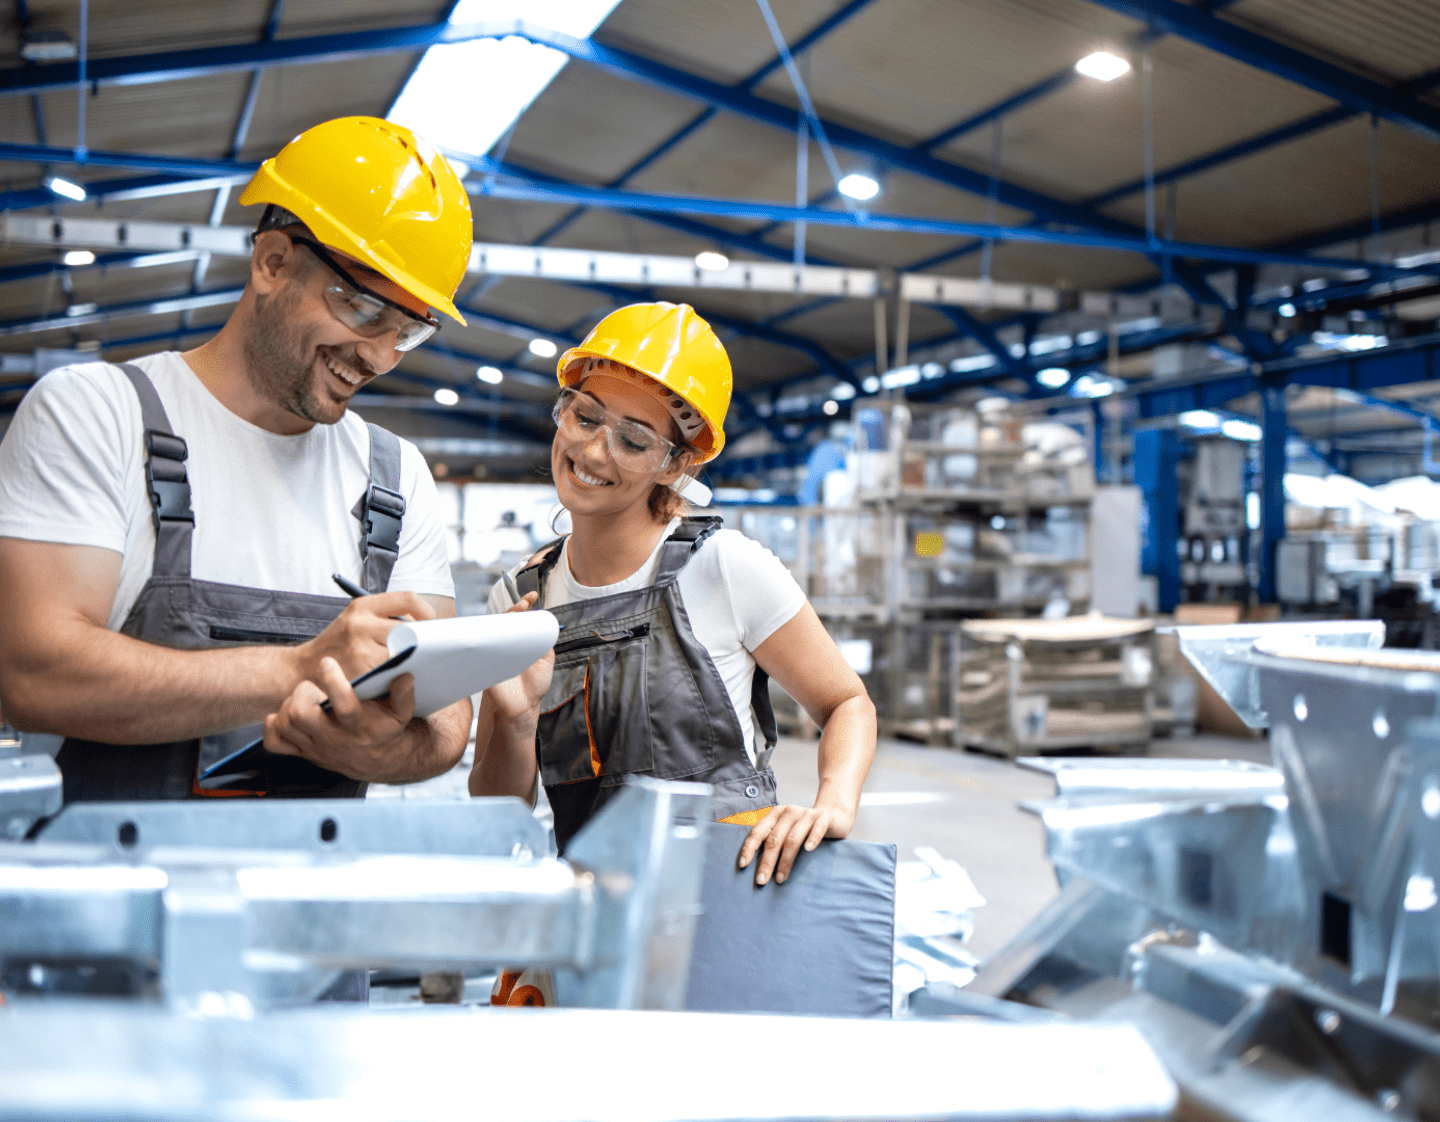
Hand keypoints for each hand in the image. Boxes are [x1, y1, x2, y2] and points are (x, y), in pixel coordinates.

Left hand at [264, 656, 416, 781]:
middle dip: (302, 693)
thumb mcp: (402, 714)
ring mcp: (314, 747)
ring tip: (303, 699)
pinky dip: (274, 725)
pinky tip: (287, 715)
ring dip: (289, 706)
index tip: (328, 663)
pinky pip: (274, 742)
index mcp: (358, 726)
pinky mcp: (303, 752)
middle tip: (312, 687)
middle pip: (301, 715)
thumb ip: (404, 695)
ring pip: (286, 724)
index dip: (333, 681)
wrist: (378, 761)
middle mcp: (333, 738)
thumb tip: (405, 676)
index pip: (343, 706)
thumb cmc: (386, 731)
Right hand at [295, 591, 435, 682]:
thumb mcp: (356, 620)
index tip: (432, 625)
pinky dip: (398, 677)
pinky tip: (398, 679)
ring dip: (410, 662)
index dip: (427, 612)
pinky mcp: (358, 673)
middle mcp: (360, 624)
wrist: (302, 669)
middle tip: (429, 651)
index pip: (408, 599)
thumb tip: (426, 628)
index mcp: (363, 606)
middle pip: (408, 631)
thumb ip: (386, 619)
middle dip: (419, 642)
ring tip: (413, 665)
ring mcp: (358, 650)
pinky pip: (390, 675)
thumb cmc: (338, 645)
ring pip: (401, 655)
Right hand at [485, 591, 553, 722]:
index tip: (532, 597)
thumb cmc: (533, 686)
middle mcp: (507, 644)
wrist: (523, 707)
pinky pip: (484, 644)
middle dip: (514, 608)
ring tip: (516, 614)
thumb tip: (545, 623)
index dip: (524, 605)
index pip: (520, 618)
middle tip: (524, 604)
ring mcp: (495, 652)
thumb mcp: (546, 658)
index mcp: (521, 642)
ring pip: (494, 627)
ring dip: (504, 619)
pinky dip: (489, 635)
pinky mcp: (485, 662)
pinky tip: (499, 629)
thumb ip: (545, 641)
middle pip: (505, 619)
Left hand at [737, 802, 856, 885]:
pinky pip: (817, 829)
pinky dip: (812, 839)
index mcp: (775, 815)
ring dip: (785, 860)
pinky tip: (808, 850)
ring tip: (780, 879)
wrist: (834, 815)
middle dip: (766, 861)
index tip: (743, 865)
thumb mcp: (786, 831)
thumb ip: (774, 841)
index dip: (749, 848)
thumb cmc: (805, 828)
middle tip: (761, 881)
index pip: (758, 832)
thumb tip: (757, 868)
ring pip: (792, 839)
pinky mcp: (823, 818)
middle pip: (774, 839)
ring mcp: (806, 814)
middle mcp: (788, 812)